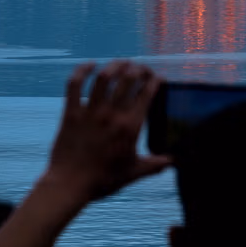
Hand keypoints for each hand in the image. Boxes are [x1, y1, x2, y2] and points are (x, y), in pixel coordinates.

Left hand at [42, 61, 166, 204]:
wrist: (71, 184)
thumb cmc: (103, 180)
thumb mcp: (133, 173)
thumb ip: (155, 165)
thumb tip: (174, 161)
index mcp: (129, 127)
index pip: (146, 95)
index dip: (154, 82)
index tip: (158, 78)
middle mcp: (112, 115)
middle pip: (128, 80)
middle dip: (138, 69)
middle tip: (141, 69)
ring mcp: (90, 112)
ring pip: (104, 78)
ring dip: (115, 66)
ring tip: (122, 63)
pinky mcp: (71, 112)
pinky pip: (75, 85)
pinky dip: (82, 71)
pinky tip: (90, 64)